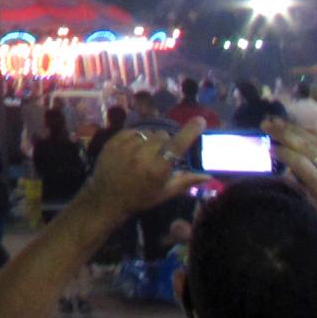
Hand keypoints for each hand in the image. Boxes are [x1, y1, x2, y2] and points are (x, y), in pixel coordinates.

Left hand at [85, 119, 205, 216]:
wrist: (107, 197)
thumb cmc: (140, 197)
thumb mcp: (165, 193)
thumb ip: (186, 181)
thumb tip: (209, 176)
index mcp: (158, 168)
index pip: (177, 145)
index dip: (190, 131)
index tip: (200, 120)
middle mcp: (142, 154)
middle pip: (163, 135)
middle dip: (166, 142)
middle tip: (162, 154)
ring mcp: (126, 145)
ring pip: (148, 132)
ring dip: (151, 139)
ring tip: (147, 153)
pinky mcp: (114, 140)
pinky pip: (132, 131)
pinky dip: (137, 137)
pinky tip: (135, 149)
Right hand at [270, 119, 316, 244]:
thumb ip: (300, 188)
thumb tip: (280, 172)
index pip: (299, 163)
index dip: (282, 152)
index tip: (268, 147)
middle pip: (306, 147)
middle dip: (284, 133)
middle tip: (266, 124)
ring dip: (296, 129)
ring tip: (278, 122)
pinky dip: (313, 133)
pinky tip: (300, 129)